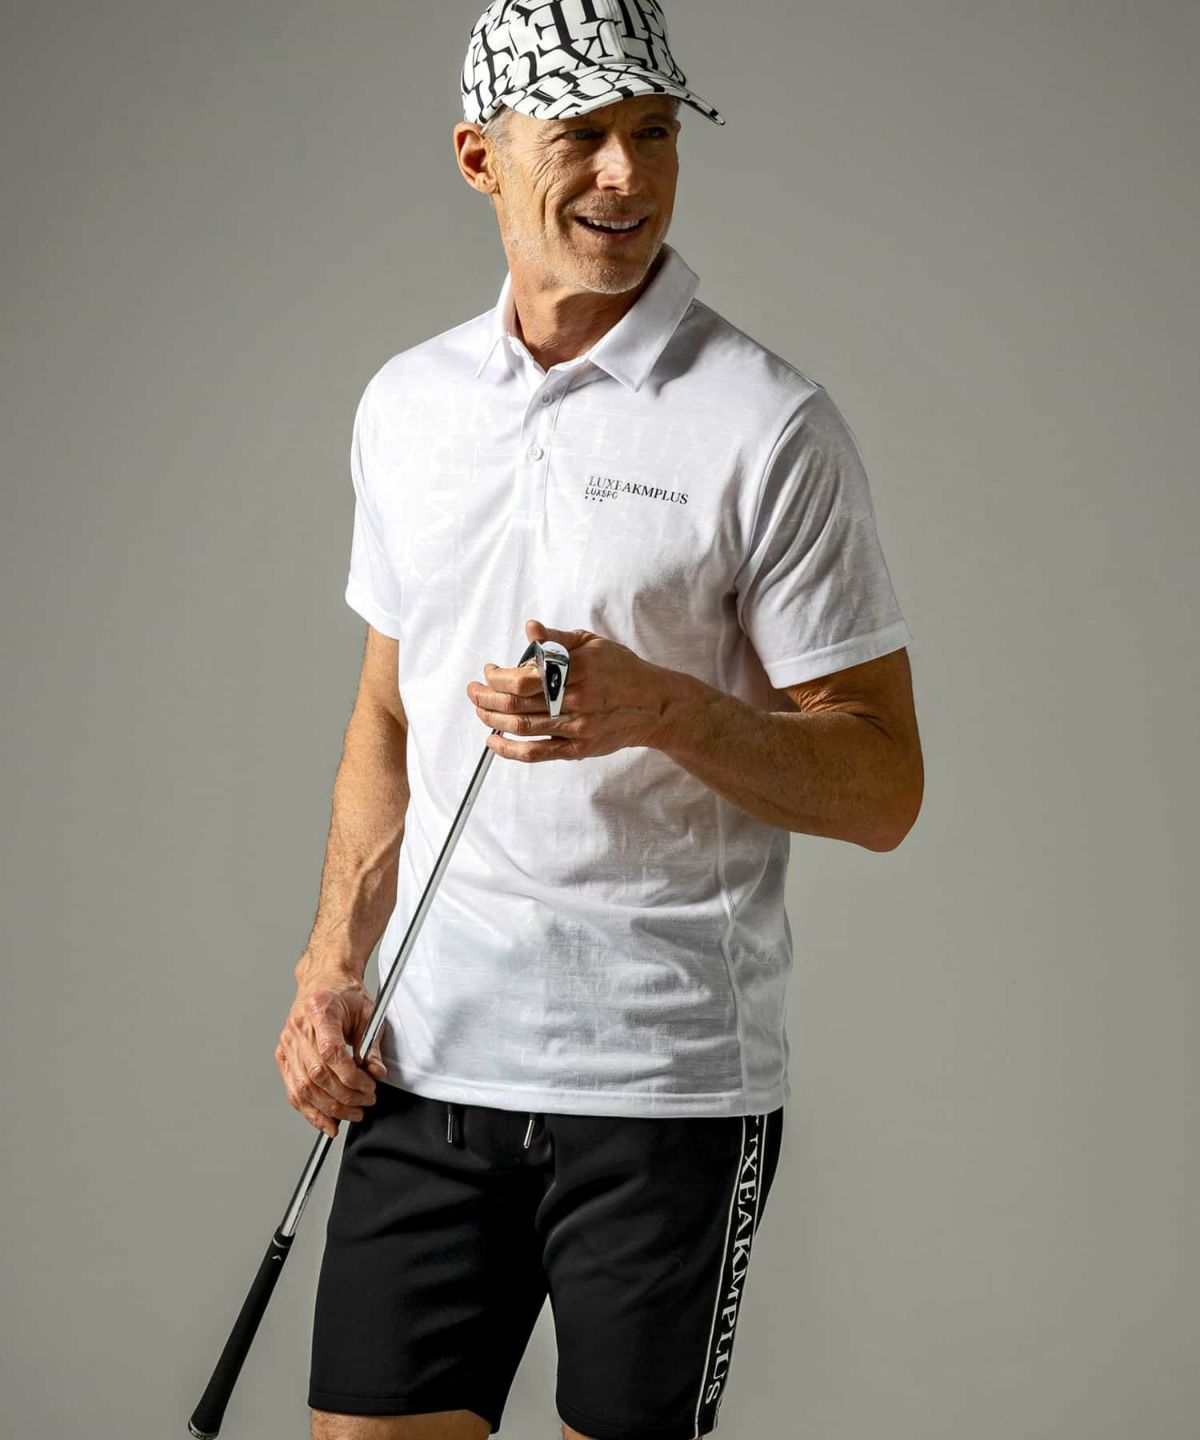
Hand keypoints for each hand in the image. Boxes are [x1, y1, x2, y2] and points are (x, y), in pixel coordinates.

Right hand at [275, 963, 387, 1136]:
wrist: (324, 980)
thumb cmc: (346, 994)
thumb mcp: (369, 1013)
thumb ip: (372, 1046)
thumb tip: (377, 1073)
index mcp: (320, 1010)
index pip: (331, 1053)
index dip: (350, 1076)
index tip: (368, 1086)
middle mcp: (298, 1027)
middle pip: (316, 1074)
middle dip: (344, 1096)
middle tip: (366, 1102)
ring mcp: (287, 1042)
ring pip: (302, 1087)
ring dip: (328, 1108)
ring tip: (351, 1115)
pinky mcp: (283, 1055)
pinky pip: (293, 1089)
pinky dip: (309, 1109)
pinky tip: (326, 1121)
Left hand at [466, 619, 672, 762]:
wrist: (654, 705)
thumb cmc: (621, 670)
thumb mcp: (593, 643)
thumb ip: (558, 639)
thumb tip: (530, 629)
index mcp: (579, 669)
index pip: (525, 676)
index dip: (498, 676)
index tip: (490, 671)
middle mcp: (577, 699)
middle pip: (518, 702)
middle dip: (486, 697)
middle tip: (473, 691)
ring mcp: (578, 727)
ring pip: (522, 726)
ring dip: (492, 719)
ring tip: (480, 710)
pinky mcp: (579, 749)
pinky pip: (537, 753)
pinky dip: (510, 750)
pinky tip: (494, 741)